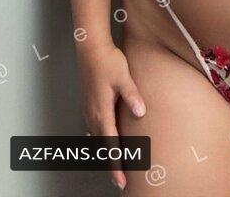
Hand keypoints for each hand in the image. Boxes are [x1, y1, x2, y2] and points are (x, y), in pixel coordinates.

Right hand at [78, 41, 145, 190]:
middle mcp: (93, 114)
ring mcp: (89, 109)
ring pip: (97, 138)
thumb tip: (141, 112)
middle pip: (102, 146)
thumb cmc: (108, 61)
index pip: (110, 144)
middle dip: (111, 163)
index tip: (120, 180)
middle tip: (121, 180)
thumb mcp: (124, 77)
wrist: (91, 48)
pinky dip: (101, 138)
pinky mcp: (88, 103)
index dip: (116, 163)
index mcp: (102, 111)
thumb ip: (132, 95)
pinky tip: (106, 139)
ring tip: (116, 163)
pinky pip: (94, 127)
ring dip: (106, 151)